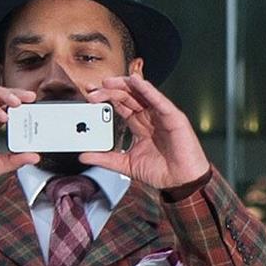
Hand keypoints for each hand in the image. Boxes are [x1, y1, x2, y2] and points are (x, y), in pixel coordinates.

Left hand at [85, 71, 214, 192]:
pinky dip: (148, 89)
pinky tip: (136, 82)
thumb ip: (105, 159)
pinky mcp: (173, 117)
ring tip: (108, 82)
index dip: (104, 98)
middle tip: (93, 90)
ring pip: (140, 93)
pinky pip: (159, 100)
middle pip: (127, 96)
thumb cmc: (162, 172)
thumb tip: (83, 157)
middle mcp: (149, 116)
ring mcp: (161, 115)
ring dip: (124, 85)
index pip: (119, 105)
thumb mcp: (126, 164)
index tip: (89, 95)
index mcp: (138, 125)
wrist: (181, 183)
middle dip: (109, 90)